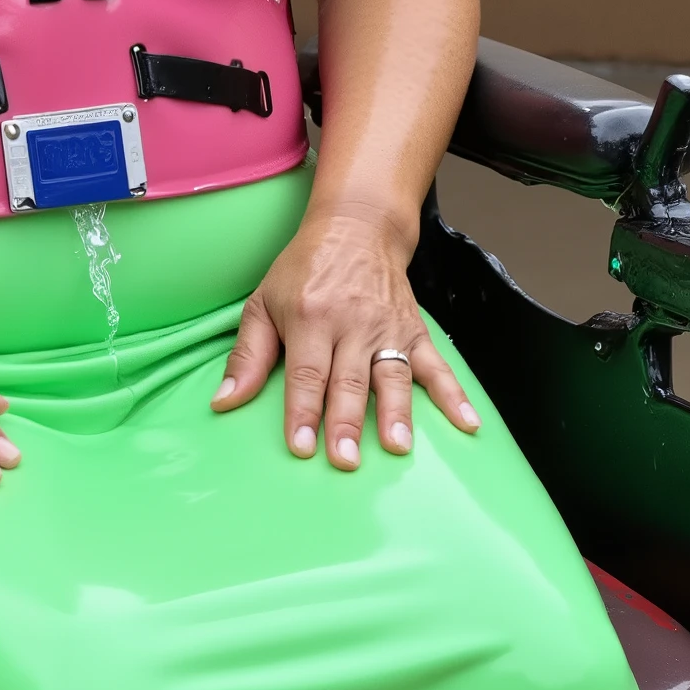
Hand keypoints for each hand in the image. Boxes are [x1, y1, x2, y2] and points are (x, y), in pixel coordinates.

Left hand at [210, 199, 478, 466]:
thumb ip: (247, 355)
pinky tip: (466, 422)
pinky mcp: (413, 330)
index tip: (302, 447)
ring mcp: (387, 328)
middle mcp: (351, 323)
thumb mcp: (263, 302)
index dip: (303, 411)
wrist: (357, 227)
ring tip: (398, 447)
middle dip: (347, 423)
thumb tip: (224, 401)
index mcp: (310, 317)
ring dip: (396, 413)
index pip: (306, 373)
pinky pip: (436, 365)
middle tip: (345, 462)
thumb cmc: (303, 269)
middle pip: (349, 380)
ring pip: (392, 375)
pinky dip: (453, 394)